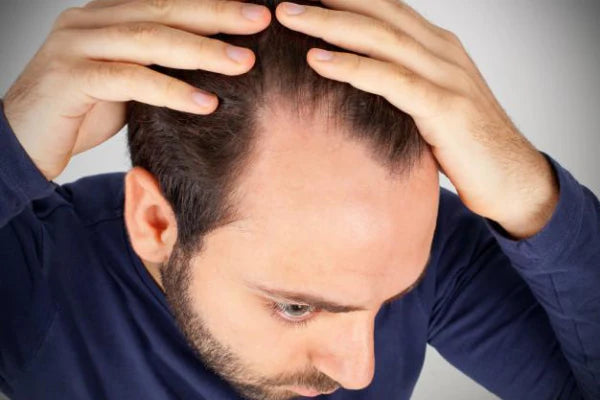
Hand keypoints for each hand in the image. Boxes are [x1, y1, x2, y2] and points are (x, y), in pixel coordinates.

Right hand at [2, 0, 270, 180]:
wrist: (22, 140)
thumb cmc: (80, 112)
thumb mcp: (126, 81)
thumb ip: (156, 64)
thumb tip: (211, 61)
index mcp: (106, 16)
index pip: (166, 2)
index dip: (211, 5)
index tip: (254, 13)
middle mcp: (89, 21)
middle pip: (162, 11)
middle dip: (216, 16)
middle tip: (259, 22)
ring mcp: (76, 45)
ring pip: (148, 40)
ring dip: (201, 51)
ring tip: (243, 63)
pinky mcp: (70, 77)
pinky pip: (129, 79)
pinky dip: (170, 91)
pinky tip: (205, 104)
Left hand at [275, 0, 558, 238]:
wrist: (513, 179)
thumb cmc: (464, 146)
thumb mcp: (427, 106)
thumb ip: (399, 87)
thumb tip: (356, 87)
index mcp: (436, 48)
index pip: (385, 9)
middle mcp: (442, 52)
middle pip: (378, 14)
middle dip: (329, 2)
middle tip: (285, 0)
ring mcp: (446, 77)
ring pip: (381, 39)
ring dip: (330, 25)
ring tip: (289, 18)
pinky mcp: (446, 108)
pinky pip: (392, 80)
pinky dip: (353, 67)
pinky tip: (319, 60)